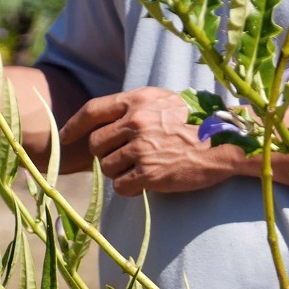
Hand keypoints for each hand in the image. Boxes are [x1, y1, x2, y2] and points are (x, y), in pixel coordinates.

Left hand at [60, 87, 238, 193]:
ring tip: (142, 168)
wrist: (224, 144)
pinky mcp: (149, 173)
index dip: (73, 126)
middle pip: (96, 144)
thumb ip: (134, 108)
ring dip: (118, 172)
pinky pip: (121, 186)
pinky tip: (147, 181)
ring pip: (106, 167)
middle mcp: (136, 122)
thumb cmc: (197, 123)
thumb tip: (104, 121)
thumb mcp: (164, 102)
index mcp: (137, 101)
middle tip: (125, 157)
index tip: (64, 138)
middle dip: (105, 154)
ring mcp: (141, 148)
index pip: (92, 111)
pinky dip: (129, 187)